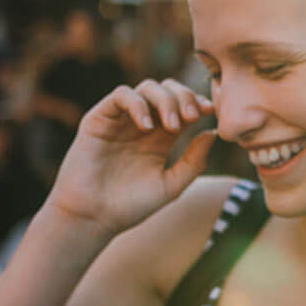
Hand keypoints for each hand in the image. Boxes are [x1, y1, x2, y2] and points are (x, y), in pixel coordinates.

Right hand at [45, 79, 218, 236]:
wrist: (92, 218)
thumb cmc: (129, 207)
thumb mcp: (170, 186)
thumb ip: (193, 161)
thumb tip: (213, 133)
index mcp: (161, 138)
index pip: (183, 106)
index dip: (198, 102)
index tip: (210, 112)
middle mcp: (142, 124)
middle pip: (168, 90)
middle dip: (185, 96)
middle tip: (193, 116)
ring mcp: (121, 120)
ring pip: (147, 87)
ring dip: (165, 99)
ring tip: (172, 126)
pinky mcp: (99, 119)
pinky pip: (121, 95)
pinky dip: (138, 104)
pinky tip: (147, 126)